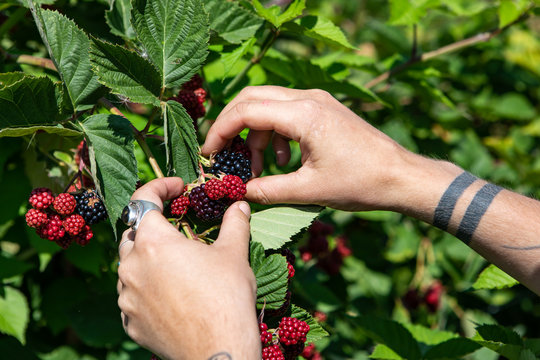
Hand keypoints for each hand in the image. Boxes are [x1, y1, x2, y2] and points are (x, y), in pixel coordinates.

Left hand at [117, 177, 259, 359]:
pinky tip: (170, 295)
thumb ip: (234, 223)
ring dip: (147, 259)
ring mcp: (126, 297)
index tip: (178, 186)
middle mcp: (131, 266)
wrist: (218, 350)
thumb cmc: (226, 297)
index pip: (143, 200)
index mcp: (153, 242)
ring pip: (129, 266)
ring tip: (176, 266)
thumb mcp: (234, 253)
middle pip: (133, 234)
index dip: (159, 186)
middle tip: (178, 231)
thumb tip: (239, 205)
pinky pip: (132, 296)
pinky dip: (146, 288)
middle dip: (152, 226)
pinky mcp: (129, 321)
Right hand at [202, 86, 419, 211]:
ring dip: (257, 135)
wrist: (401, 176)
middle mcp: (309, 98)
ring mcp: (318, 101)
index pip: (246, 111)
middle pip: (253, 98)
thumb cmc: (361, 183)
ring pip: (269, 106)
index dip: (221, 131)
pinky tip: (285, 161)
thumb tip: (238, 192)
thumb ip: (268, 190)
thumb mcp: (309, 191)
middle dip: (233, 126)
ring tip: (262, 169)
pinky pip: (288, 113)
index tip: (209, 154)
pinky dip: (276, 134)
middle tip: (224, 154)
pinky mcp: (324, 109)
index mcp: (304, 114)